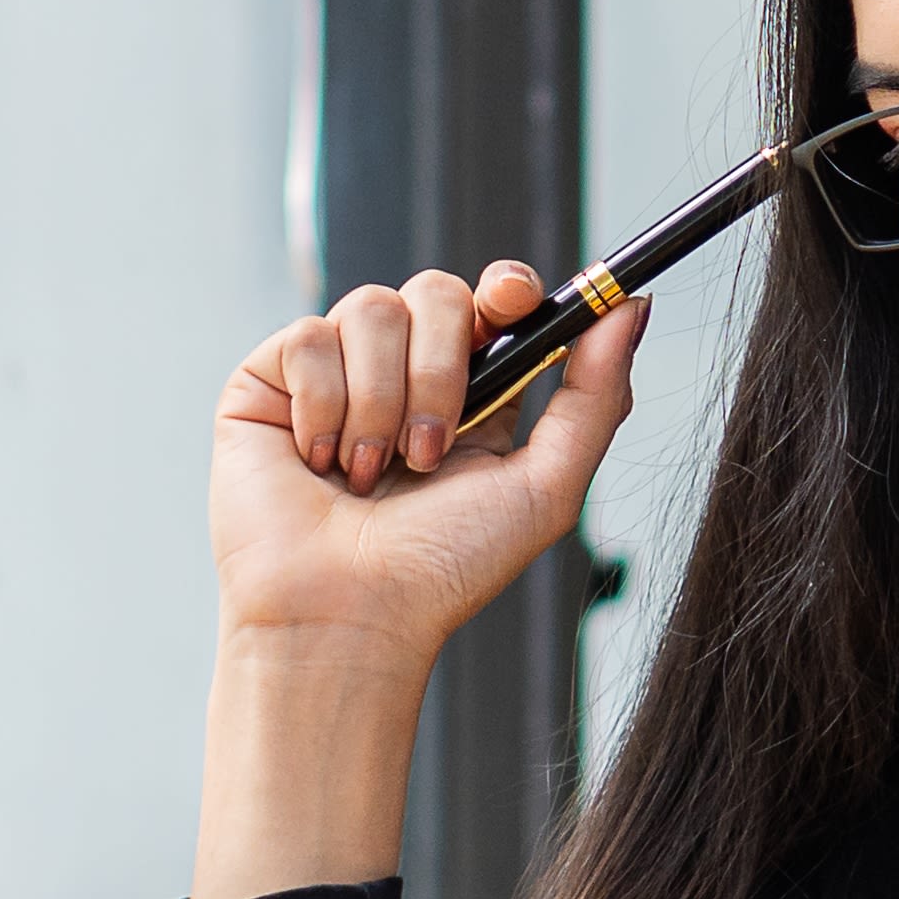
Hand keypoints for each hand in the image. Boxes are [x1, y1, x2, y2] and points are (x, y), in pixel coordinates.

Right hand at [190, 266, 641, 898]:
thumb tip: (632, 308)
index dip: (506, 285)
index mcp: (469, 391)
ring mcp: (332, 374)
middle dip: (441, 369)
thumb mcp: (545, 487)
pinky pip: (305, 338)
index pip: (491, 299)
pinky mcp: (267, 383)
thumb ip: (595, 396)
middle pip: (435, 290)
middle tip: (427, 452)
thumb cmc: (443, 569)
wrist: (347, 614)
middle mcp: (400, 373)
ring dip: (381, 402)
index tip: (513, 299)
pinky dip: (323, 406)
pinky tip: (318, 462)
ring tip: (368, 476)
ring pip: (370, 308)